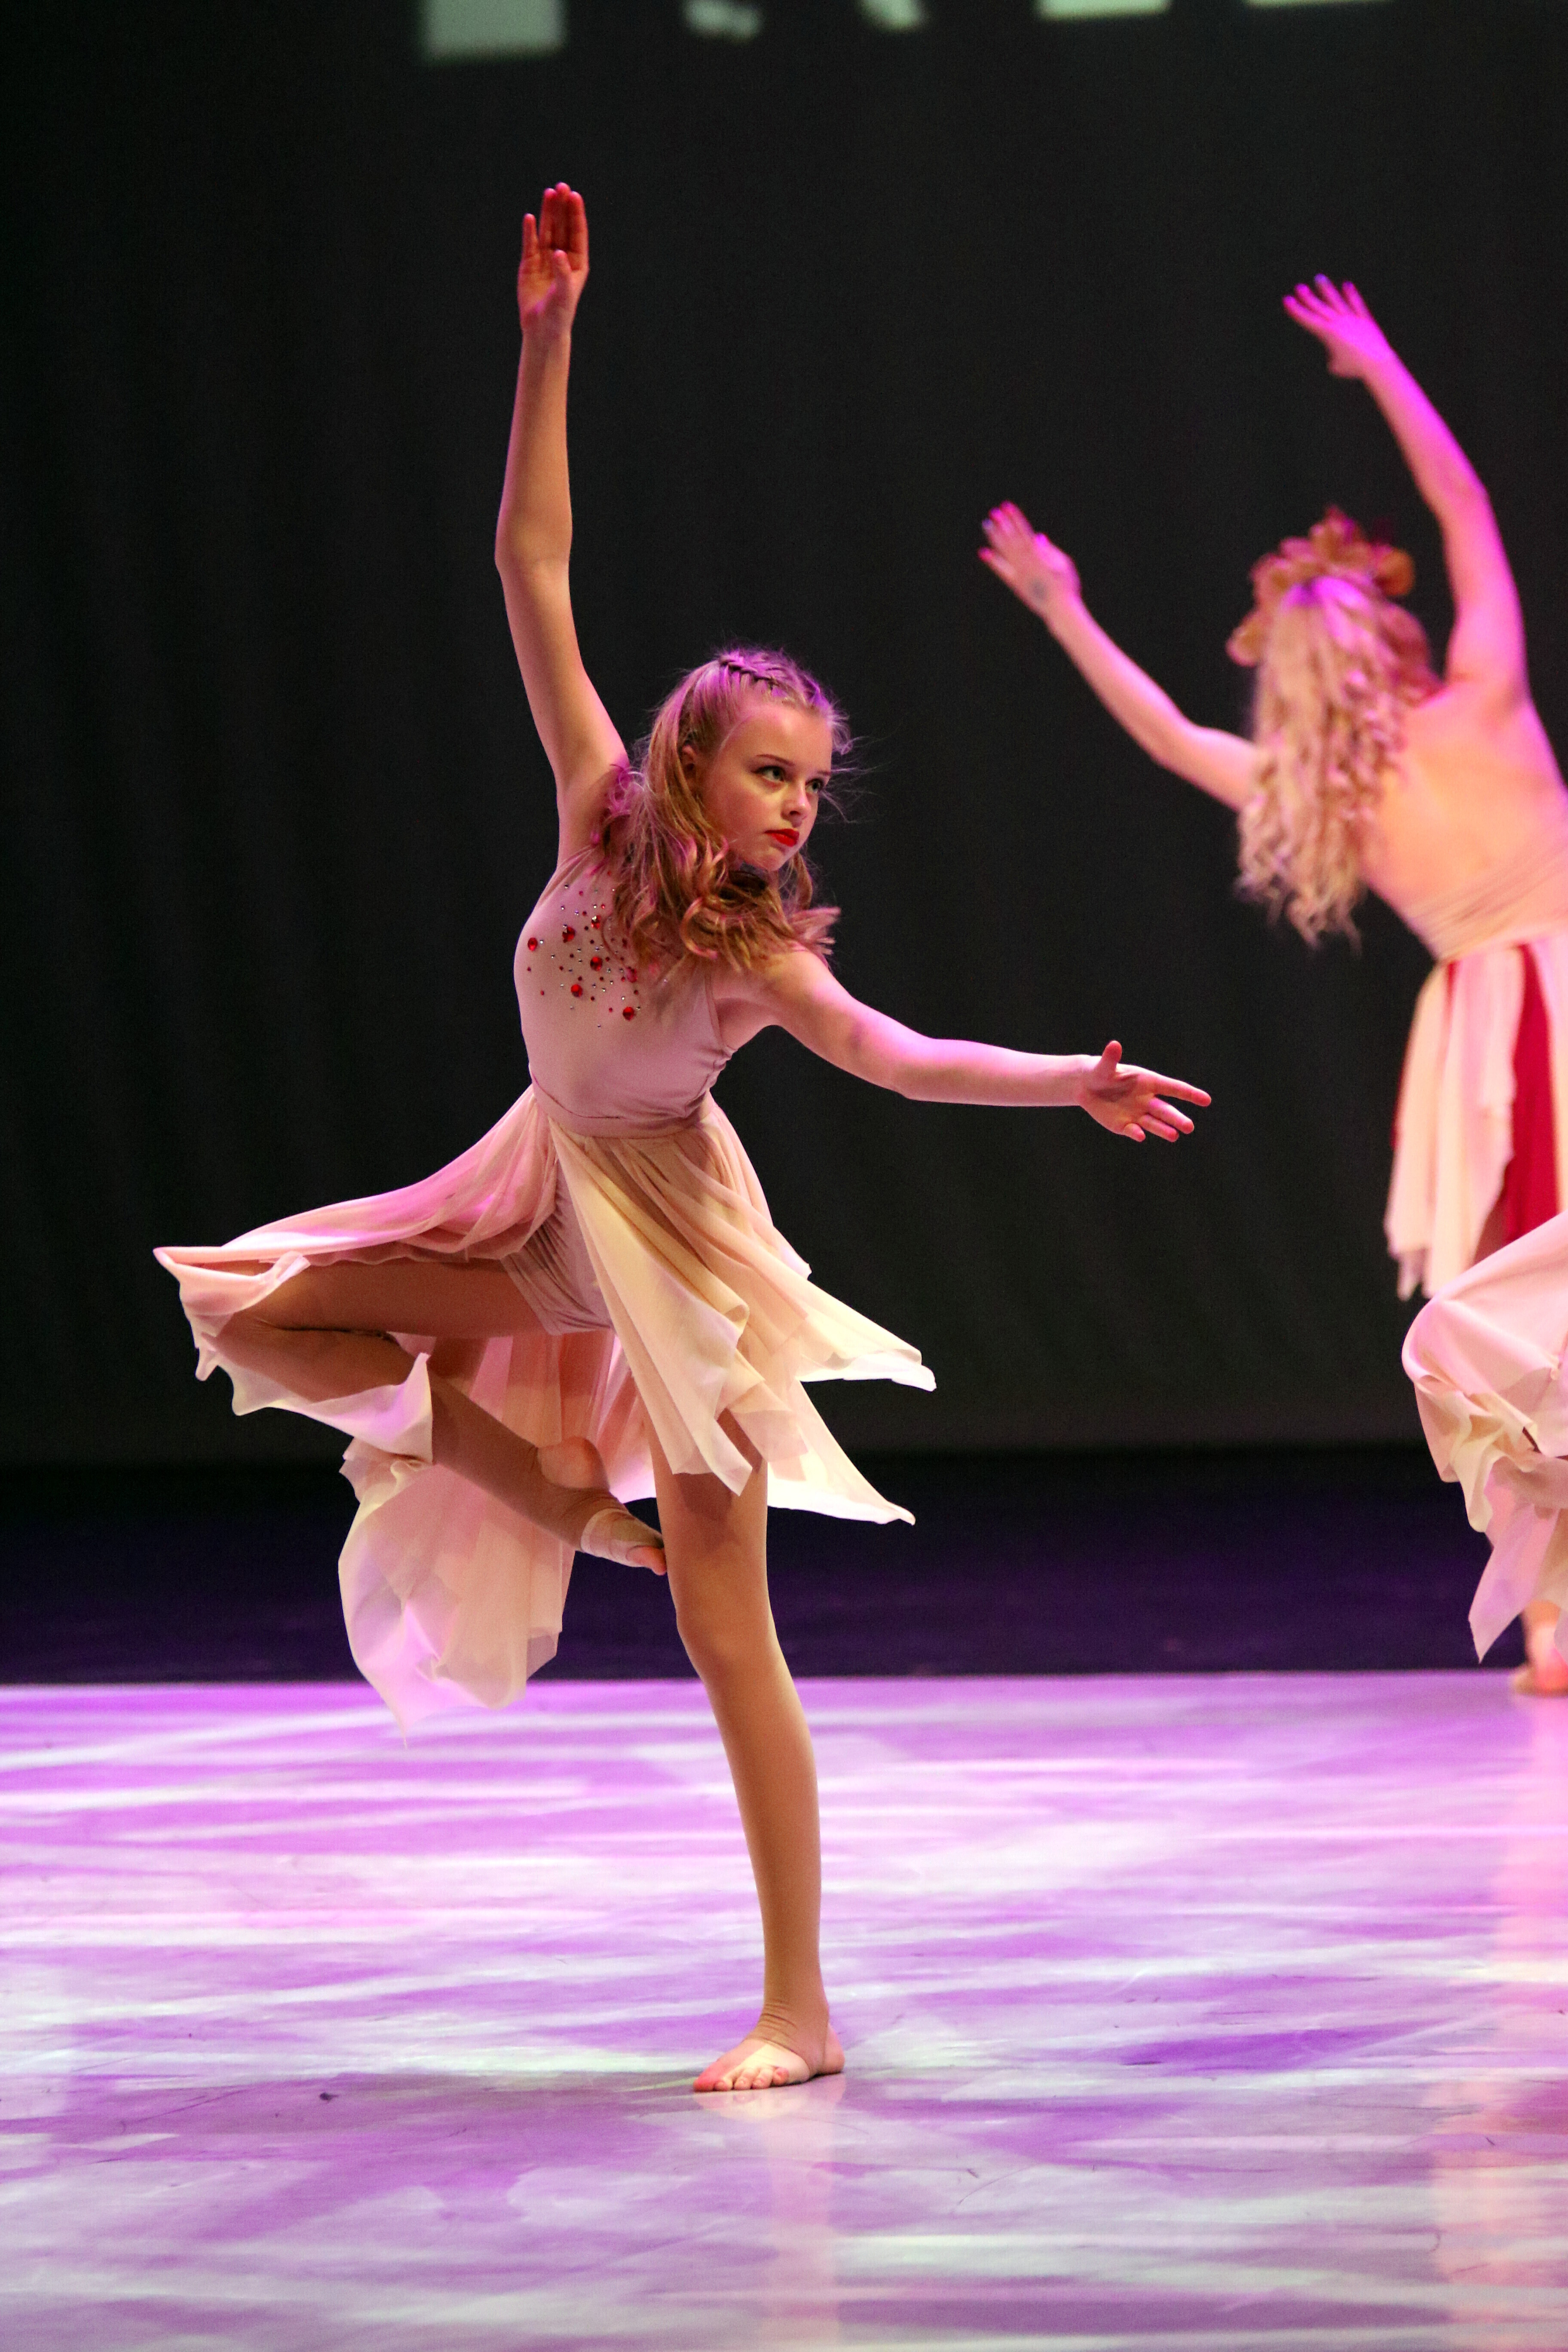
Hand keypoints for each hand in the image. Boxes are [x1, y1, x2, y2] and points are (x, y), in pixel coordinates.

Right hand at [518, 182, 589, 337]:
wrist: (542, 329)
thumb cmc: (559, 313)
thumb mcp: (564, 294)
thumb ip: (562, 272)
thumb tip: (558, 252)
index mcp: (577, 262)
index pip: (577, 232)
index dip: (575, 214)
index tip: (574, 195)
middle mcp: (562, 257)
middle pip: (562, 226)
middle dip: (562, 207)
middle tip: (561, 187)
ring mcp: (545, 258)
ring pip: (547, 230)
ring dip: (548, 212)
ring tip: (549, 193)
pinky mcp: (529, 263)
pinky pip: (530, 243)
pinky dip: (530, 231)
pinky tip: (530, 218)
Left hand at [980, 503, 1080, 624]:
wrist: (1059, 609)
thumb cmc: (1067, 586)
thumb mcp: (1064, 564)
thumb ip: (1050, 550)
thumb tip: (1038, 537)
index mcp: (1039, 555)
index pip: (1024, 532)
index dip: (1016, 519)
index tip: (1008, 507)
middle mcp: (1026, 563)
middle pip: (1012, 539)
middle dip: (1004, 524)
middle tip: (995, 512)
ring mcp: (1019, 574)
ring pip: (1004, 552)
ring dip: (995, 538)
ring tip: (986, 524)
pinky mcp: (1015, 585)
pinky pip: (1001, 571)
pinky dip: (992, 561)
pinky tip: (983, 552)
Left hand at [1077, 1042, 1209, 1142]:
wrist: (1086, 1086)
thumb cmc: (1100, 1071)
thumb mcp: (1104, 1066)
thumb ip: (1111, 1059)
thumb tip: (1114, 1045)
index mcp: (1148, 1081)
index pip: (1173, 1088)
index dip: (1190, 1094)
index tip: (1206, 1100)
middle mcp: (1146, 1099)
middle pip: (1165, 1110)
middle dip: (1177, 1118)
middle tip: (1189, 1127)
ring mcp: (1137, 1114)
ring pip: (1154, 1123)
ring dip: (1164, 1130)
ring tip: (1175, 1136)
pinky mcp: (1124, 1125)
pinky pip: (1133, 1130)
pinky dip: (1137, 1133)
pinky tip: (1141, 1136)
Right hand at [1282, 277, 1394, 380]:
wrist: (1376, 363)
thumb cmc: (1354, 368)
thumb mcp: (1335, 366)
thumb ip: (1331, 355)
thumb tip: (1335, 350)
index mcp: (1328, 334)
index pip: (1308, 320)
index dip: (1296, 310)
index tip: (1287, 299)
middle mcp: (1339, 323)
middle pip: (1320, 308)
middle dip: (1308, 298)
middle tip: (1299, 287)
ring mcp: (1352, 319)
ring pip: (1337, 302)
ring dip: (1327, 290)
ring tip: (1319, 278)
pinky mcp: (1364, 320)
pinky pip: (1357, 305)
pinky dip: (1351, 295)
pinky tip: (1346, 285)